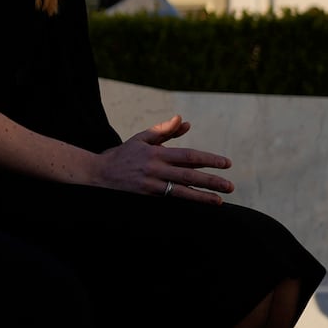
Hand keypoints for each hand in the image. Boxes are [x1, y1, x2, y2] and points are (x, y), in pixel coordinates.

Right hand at [92, 115, 233, 204]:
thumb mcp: (141, 139)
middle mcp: (155, 169)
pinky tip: (198, 206)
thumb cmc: (122, 155)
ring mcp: (150, 185)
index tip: (226, 163)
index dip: (209, 159)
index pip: (188, 155)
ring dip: (202, 196)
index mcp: (156, 152)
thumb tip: (185, 121)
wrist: (97, 173)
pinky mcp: (145, 197)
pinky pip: (170, 200)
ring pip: (181, 191)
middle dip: (212, 180)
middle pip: (189, 174)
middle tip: (231, 186)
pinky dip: (185, 202)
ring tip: (220, 201)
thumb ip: (164, 131)